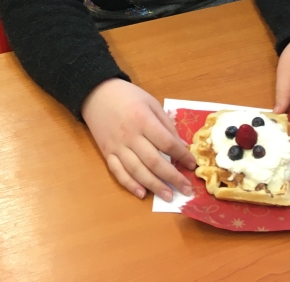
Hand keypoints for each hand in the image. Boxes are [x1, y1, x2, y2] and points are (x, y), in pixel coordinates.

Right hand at [81, 78, 197, 200]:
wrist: (96, 94)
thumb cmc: (128, 96)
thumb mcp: (151, 102)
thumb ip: (166, 124)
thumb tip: (181, 146)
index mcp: (143, 120)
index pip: (167, 143)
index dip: (182, 156)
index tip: (193, 165)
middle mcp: (130, 136)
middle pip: (154, 161)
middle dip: (172, 177)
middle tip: (187, 190)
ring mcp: (117, 146)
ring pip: (137, 171)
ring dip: (154, 186)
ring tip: (169, 196)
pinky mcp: (106, 153)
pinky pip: (118, 172)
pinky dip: (129, 184)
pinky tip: (141, 194)